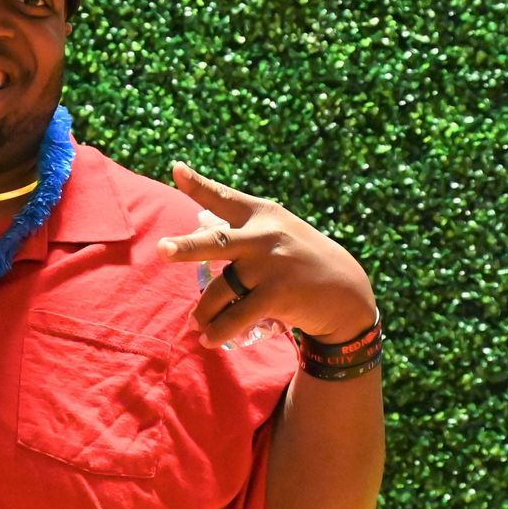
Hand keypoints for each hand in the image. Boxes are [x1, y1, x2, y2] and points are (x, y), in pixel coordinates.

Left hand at [156, 163, 376, 348]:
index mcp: (261, 214)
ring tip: (196, 324)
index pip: (223, 198)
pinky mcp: (277, 295)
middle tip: (161, 248)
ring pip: (219, 291)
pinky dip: (219, 331)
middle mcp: (264, 236)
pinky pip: (237, 317)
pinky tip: (208, 340)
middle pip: (216, 243)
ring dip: (203, 312)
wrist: (346, 292)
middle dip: (186, 247)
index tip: (175, 168)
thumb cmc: (300, 259)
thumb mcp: (277, 232)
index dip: (197, 184)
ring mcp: (270, 266)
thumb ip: (239, 228)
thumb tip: (198, 221)